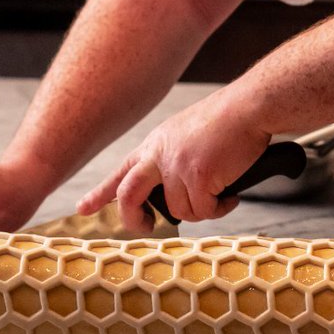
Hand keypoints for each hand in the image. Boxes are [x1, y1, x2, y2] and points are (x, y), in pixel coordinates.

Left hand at [77, 93, 270, 233]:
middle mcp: (160, 156)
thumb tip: (177, 190)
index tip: (83, 208)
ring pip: (180, 211)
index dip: (100, 193)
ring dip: (203, 210)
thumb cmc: (228, 119)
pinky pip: (206, 210)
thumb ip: (173, 158)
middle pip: (128, 196)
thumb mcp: (187, 133)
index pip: (121, 172)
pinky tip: (231, 194)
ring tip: (221, 195)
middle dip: (134, 220)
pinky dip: (221, 208)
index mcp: (156, 144)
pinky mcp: (199, 177)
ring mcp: (177, 167)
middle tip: (146, 227)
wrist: (250, 106)